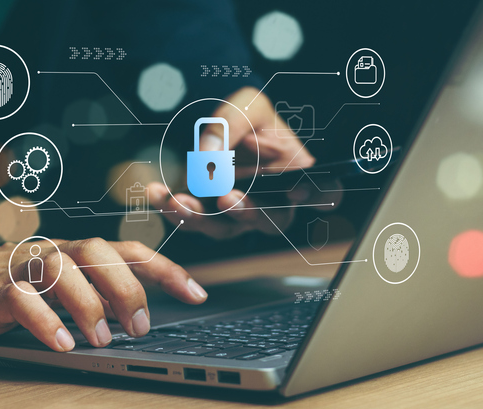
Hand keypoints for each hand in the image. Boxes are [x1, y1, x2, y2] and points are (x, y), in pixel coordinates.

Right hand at [0, 236, 207, 351]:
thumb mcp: (52, 289)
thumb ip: (88, 294)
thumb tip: (136, 318)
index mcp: (69, 253)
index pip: (125, 249)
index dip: (164, 268)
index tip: (197, 292)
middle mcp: (48, 254)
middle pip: (97, 252)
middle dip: (128, 287)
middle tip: (140, 326)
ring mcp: (18, 270)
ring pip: (61, 269)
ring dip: (88, 305)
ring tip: (101, 340)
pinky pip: (20, 299)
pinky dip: (44, 320)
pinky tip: (61, 344)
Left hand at [149, 87, 315, 238]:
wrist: (224, 127)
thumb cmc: (251, 119)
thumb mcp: (249, 107)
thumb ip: (234, 123)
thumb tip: (209, 154)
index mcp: (300, 176)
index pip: (326, 194)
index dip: (319, 197)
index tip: (299, 191)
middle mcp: (275, 204)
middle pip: (271, 220)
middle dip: (247, 212)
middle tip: (227, 198)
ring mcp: (240, 216)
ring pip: (225, 228)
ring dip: (200, 217)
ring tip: (178, 200)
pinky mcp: (209, 217)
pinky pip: (192, 220)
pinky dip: (171, 208)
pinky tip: (156, 193)